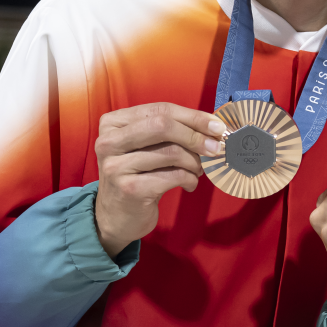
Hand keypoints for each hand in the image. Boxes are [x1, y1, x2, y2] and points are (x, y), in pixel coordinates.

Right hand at [93, 102, 227, 257]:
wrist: (116, 216)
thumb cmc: (138, 176)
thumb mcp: (147, 148)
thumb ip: (171, 132)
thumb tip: (212, 126)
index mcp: (113, 123)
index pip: (160, 109)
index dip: (193, 117)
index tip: (217, 126)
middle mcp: (109, 142)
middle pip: (163, 126)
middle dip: (195, 136)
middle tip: (215, 148)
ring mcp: (116, 166)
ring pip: (171, 152)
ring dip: (194, 162)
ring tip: (198, 170)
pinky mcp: (129, 189)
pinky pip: (173, 176)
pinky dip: (189, 179)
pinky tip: (189, 184)